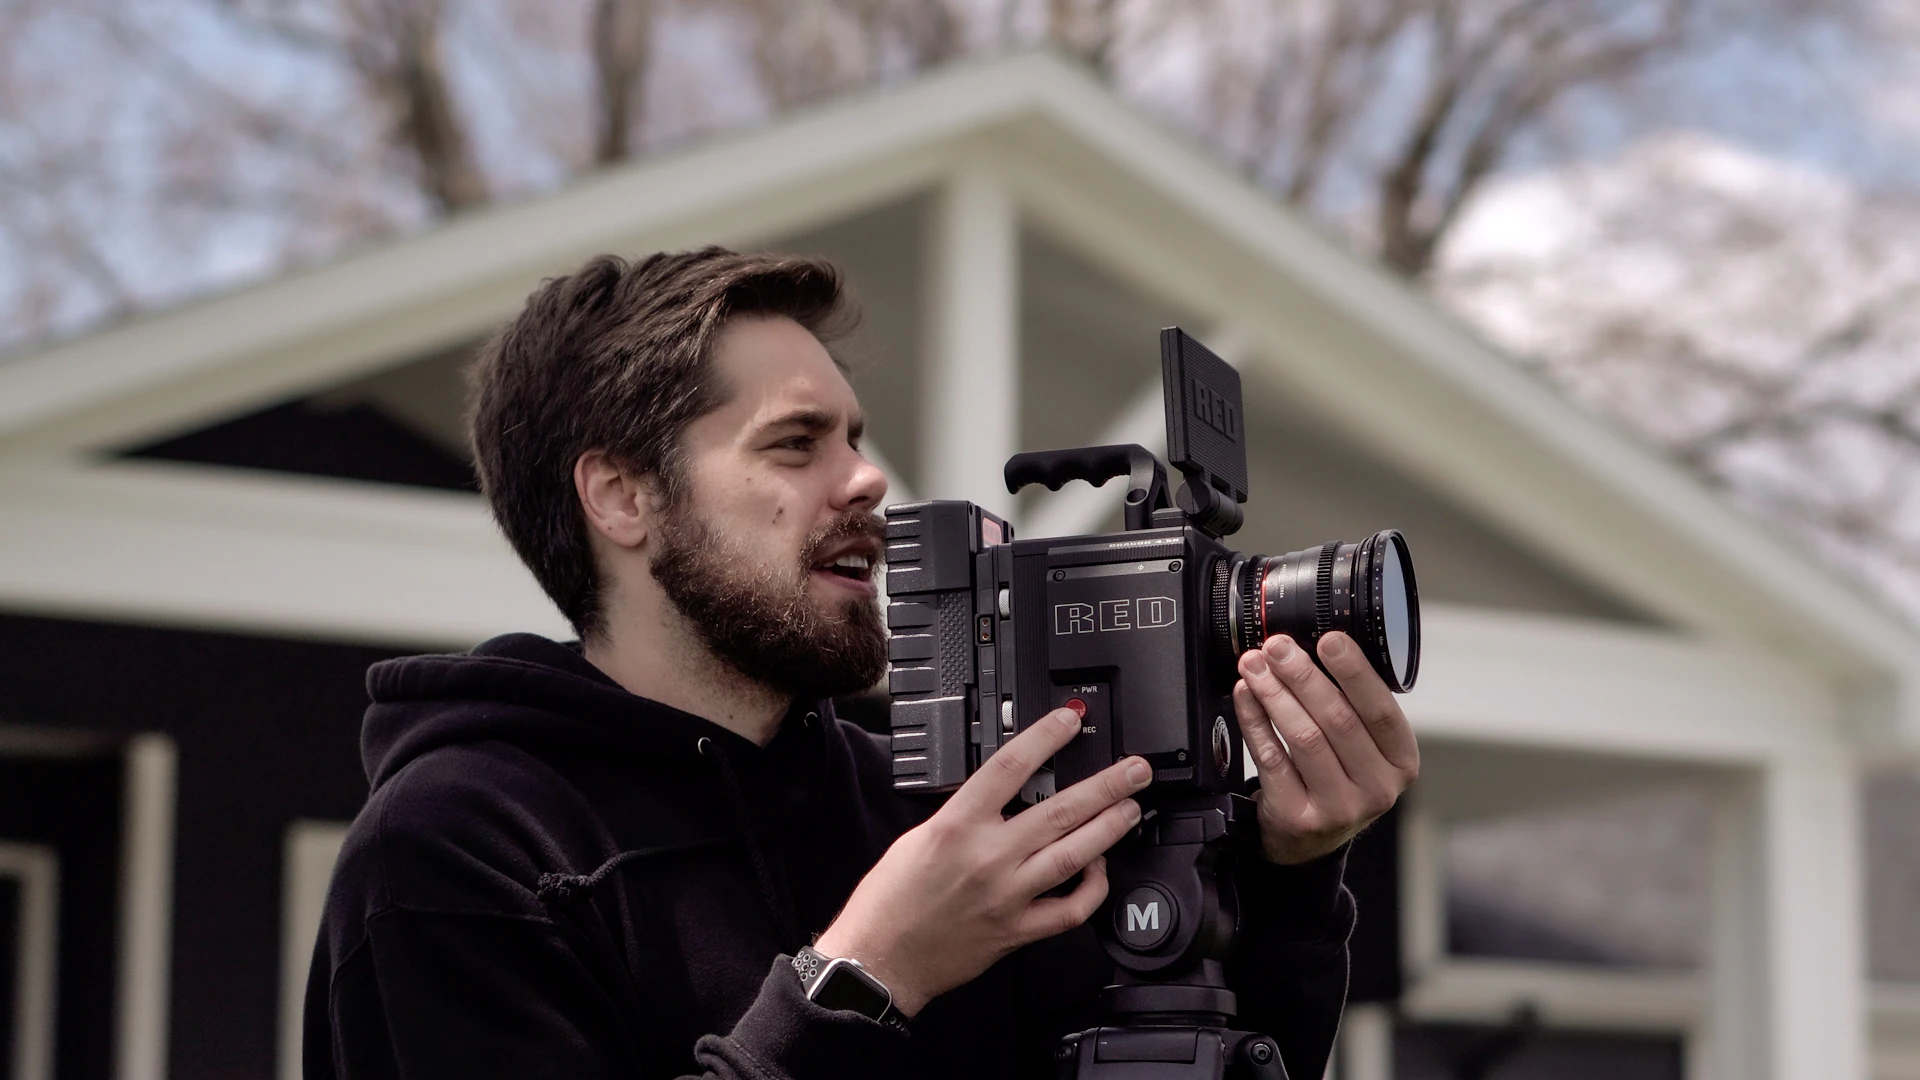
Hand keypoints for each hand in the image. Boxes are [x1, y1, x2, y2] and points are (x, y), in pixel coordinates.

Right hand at [813, 708, 1150, 1016]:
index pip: (1010, 767)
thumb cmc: (891, 899)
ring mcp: (1007, 896)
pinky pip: (1069, 910)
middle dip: (1106, 786)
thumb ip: (964, 814)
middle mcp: (987, 857)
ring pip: (1074, 856)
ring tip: (1132, 809)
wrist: (880, 958)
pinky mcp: (1017, 932)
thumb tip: (1001, 794)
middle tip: (1135, 769)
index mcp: (956, 825)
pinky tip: (1099, 870)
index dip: (1046, 737)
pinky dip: (1092, 889)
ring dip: (1110, 829)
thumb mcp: (919, 835)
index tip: (1071, 720)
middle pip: (1060, 812)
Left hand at [1234, 631, 1418, 865]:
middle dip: (1303, 676)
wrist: (1309, 842)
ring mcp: (1338, 808)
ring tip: (1255, 665)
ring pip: (1304, 737)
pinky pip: (1272, 759)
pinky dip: (1255, 721)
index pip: (1381, 711)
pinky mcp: (1298, 816)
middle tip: (1278, 647)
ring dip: (1275, 693)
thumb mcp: (1363, 750)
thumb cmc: (1337, 780)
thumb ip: (1353, 707)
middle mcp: (1376, 788)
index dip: (1355, 672)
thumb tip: (1316, 647)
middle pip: (1339, 720)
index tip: (1329, 640)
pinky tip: (1246, 696)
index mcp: (1401, 762)